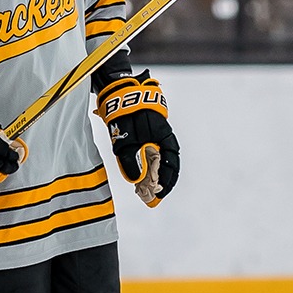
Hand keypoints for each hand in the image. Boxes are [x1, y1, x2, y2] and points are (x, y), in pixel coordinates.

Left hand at [96, 72, 178, 206]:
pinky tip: (140, 176)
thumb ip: (131, 162)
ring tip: (145, 191)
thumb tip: (137, 182)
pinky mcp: (147, 137)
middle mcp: (164, 139)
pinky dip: (147, 167)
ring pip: (159, 161)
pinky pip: (151, 155)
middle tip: (152, 198)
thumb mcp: (126, 142)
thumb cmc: (126, 116)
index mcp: (165, 139)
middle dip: (161, 183)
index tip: (159, 194)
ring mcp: (156, 138)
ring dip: (153, 176)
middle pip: (167, 166)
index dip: (167, 182)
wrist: (120, 95)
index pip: (172, 165)